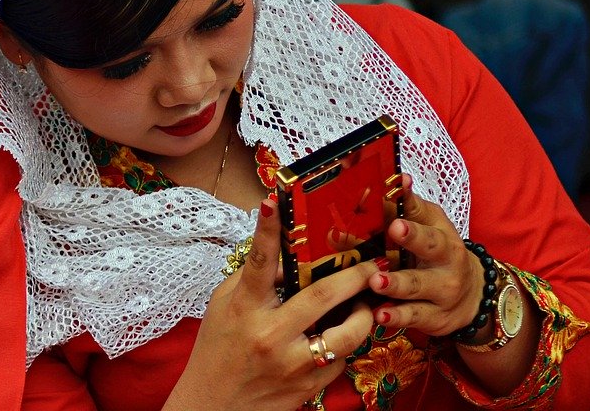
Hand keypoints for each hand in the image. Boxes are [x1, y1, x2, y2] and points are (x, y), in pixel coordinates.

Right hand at [165, 196, 383, 410]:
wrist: (213, 407)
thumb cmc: (217, 350)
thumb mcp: (223, 307)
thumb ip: (253, 281)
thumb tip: (287, 258)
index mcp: (245, 309)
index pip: (259, 262)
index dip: (268, 230)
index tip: (275, 200)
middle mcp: (270, 334)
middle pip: (322, 297)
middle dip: (355, 275)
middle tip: (375, 261)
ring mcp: (293, 364)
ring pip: (346, 334)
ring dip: (365, 314)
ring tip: (371, 301)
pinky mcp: (309, 387)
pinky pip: (340, 360)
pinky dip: (346, 344)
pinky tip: (346, 334)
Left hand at [367, 174, 482, 335]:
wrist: (474, 295)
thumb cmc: (438, 253)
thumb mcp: (430, 227)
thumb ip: (407, 207)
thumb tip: (397, 178)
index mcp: (441, 235)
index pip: (426, 219)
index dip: (410, 211)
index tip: (395, 205)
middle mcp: (445, 263)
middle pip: (430, 249)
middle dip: (412, 240)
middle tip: (394, 230)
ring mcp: (441, 292)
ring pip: (418, 288)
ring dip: (395, 284)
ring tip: (375, 281)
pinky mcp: (434, 318)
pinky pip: (414, 318)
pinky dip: (396, 317)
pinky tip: (379, 316)